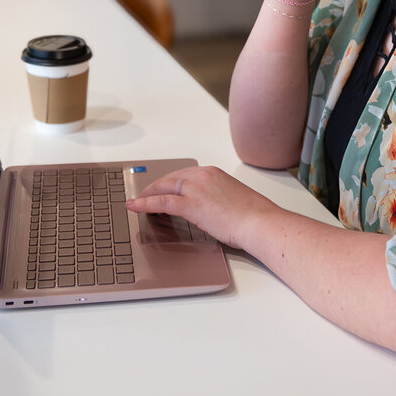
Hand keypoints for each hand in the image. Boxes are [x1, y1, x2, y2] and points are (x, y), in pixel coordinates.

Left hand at [125, 165, 282, 249]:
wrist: (260, 222)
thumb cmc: (253, 215)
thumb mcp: (233, 199)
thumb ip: (218, 198)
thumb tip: (211, 208)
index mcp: (214, 173)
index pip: (183, 174)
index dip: (169, 182)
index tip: (162, 188)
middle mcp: (203, 176)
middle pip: (170, 178)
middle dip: (155, 187)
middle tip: (145, 196)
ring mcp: (196, 189)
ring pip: (163, 188)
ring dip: (147, 195)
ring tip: (137, 202)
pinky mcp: (191, 204)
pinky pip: (161, 202)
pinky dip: (145, 204)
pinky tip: (135, 207)